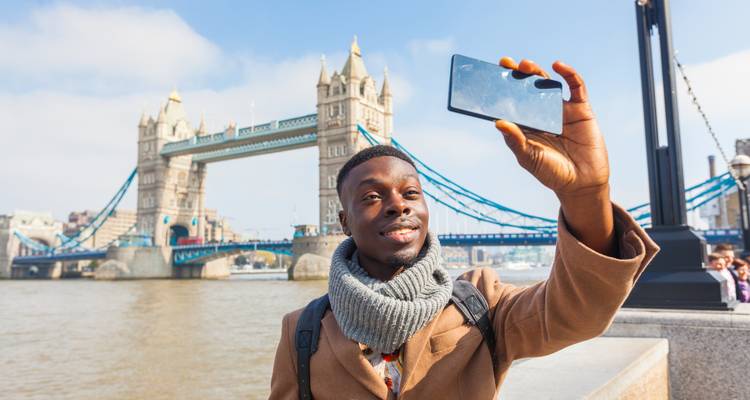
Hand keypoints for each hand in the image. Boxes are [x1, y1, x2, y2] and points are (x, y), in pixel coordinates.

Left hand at [494, 58, 608, 198]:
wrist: (582, 184)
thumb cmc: (551, 172)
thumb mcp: (529, 157)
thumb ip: (515, 141)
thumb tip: (498, 122)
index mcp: (526, 124)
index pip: (511, 101)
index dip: (502, 88)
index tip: (490, 75)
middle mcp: (542, 113)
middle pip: (527, 88)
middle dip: (517, 74)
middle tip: (506, 63)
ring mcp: (562, 110)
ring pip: (548, 83)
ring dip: (536, 71)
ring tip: (525, 65)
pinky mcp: (581, 109)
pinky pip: (576, 87)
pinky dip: (568, 74)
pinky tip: (558, 66)